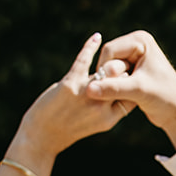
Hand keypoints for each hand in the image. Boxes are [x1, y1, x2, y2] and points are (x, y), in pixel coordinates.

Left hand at [12, 33, 132, 161]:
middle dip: (125, 68)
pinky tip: (96, 38)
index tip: (132, 75)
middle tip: (123, 58)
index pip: (131, 97)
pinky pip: (85, 59)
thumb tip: (116, 85)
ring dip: (110, 57)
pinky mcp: (71, 84)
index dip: (133, 84)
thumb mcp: (94, 123)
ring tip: (112, 49)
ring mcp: (86, 94)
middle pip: (123, 80)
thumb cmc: (67, 129)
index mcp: (109, 119)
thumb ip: (106, 106)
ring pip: (107, 68)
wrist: (42, 137)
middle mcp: (101, 107)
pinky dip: (91, 46)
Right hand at [87, 30, 175, 149]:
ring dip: (110, 83)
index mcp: (140, 40)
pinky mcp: (132, 69)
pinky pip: (114, 76)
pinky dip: (114, 86)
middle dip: (108, 77)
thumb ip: (113, 88)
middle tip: (115, 94)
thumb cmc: (164, 97)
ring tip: (122, 96)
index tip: (105, 88)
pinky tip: (122, 98)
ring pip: (109, 68)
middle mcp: (136, 44)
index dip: (104, 70)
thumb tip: (89, 90)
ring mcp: (134, 56)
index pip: (110, 50)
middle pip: (108, 58)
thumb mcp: (138, 91)